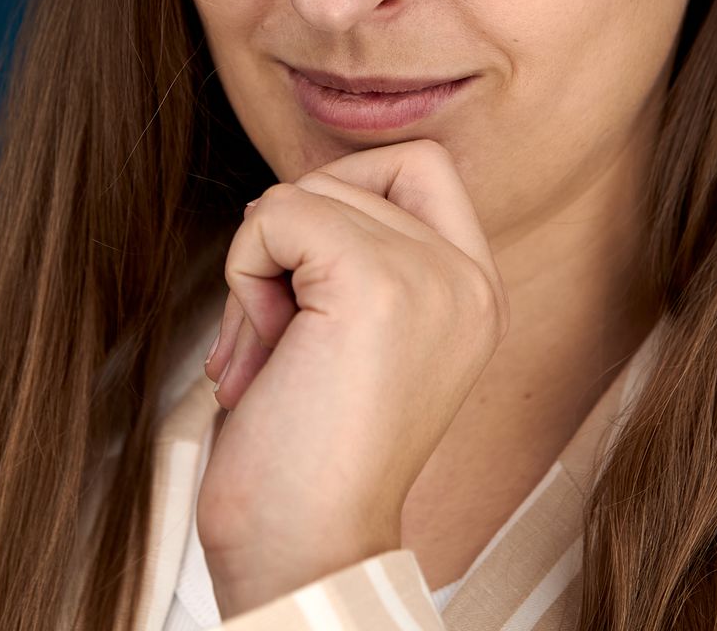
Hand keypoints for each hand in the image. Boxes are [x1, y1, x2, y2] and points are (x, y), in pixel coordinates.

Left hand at [196, 138, 509, 618]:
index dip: (341, 199)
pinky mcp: (377, 284)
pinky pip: (275, 215)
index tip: (309, 288)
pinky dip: (243, 275)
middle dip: (287, 244)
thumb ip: (351, 258)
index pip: (418, 164)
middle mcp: (469, 280)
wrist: (302, 552)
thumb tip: (284, 197)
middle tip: (277, 336)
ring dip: (256, 269)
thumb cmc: (305, 462)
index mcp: (474, 293)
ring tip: (269, 358)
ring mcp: (430, 277)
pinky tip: (260, 356)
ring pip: (303, 193)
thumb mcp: (349, 338)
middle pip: (348, 174)